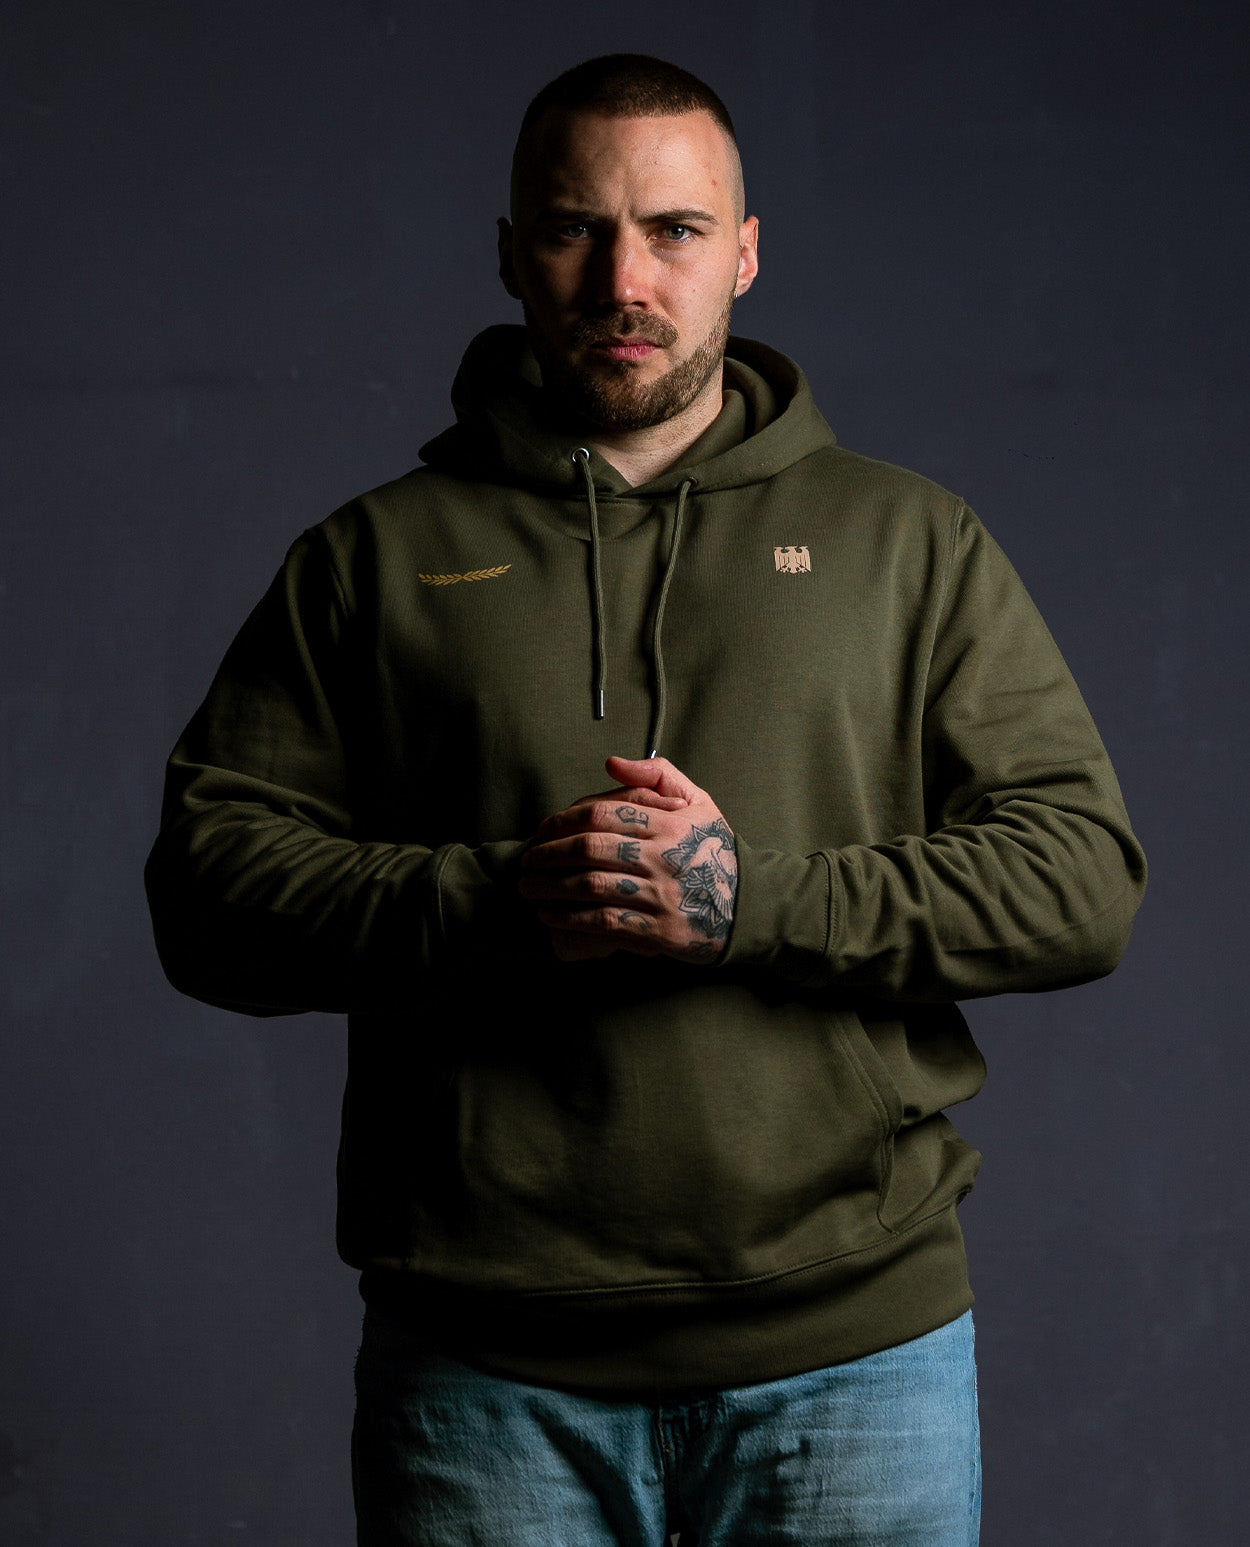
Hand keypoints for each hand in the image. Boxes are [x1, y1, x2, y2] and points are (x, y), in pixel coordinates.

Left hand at [519, 756, 737, 963]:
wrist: (750, 906)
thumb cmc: (715, 850)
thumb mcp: (698, 803)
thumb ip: (657, 776)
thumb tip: (611, 764)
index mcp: (669, 824)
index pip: (601, 814)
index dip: (562, 821)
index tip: (541, 830)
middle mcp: (663, 858)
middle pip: (589, 849)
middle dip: (547, 855)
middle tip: (525, 862)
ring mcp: (660, 897)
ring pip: (591, 886)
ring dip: (550, 888)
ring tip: (528, 889)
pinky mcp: (658, 932)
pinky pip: (604, 922)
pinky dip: (570, 920)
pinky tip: (550, 916)